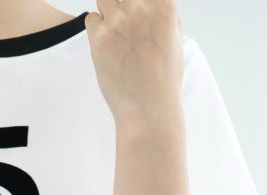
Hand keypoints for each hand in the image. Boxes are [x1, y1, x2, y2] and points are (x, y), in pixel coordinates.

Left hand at [84, 0, 183, 125]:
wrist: (148, 111)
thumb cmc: (164, 79)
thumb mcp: (175, 40)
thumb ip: (165, 14)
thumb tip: (154, 2)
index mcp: (165, 6)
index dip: (138, 0)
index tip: (136, 8)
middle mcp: (141, 8)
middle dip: (122, 3)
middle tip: (125, 23)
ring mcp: (119, 22)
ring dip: (108, 10)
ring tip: (116, 33)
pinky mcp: (99, 38)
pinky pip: (91, 18)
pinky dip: (96, 28)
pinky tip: (107, 45)